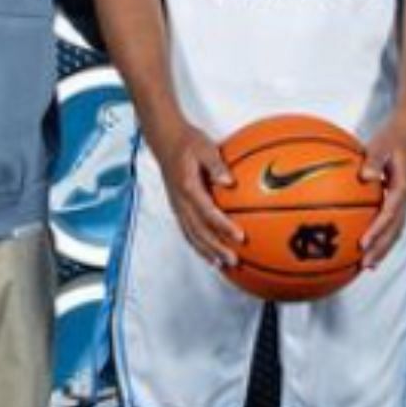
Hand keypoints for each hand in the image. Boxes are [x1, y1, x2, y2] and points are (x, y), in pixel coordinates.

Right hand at [154, 123, 243, 267]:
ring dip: (207, 252)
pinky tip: (210, 254)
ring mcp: (177, 207)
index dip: (224, 226)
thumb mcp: (204, 146)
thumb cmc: (187, 142)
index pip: (208, 212)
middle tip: (234, 260)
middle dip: (216, 248)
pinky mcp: (177, 208)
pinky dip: (198, 246)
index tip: (240, 237)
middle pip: (199, 231)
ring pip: (191, 235)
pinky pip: (187, 231)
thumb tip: (230, 182)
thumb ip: (216, 164)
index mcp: (188, 186)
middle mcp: (180, 201)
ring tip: (222, 265)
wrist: (165, 141)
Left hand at [357, 114, 405, 270]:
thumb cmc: (394, 137)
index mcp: (403, 186)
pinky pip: (390, 223)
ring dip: (383, 248)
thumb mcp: (382, 143)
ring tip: (368, 265)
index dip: (377, 230)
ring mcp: (403, 201)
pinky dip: (381, 237)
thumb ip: (373, 159)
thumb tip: (365, 175)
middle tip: (365, 265)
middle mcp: (405, 198)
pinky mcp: (398, 201)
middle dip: (381, 248)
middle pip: (395, 229)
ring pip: (395, 230)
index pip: (390, 213)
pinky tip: (367, 247)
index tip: (363, 243)